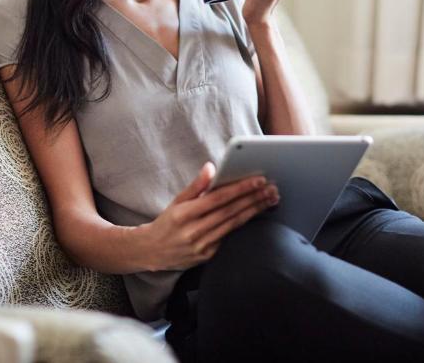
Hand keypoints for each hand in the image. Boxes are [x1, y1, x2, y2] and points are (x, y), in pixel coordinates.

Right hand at [142, 162, 279, 270]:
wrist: (152, 251)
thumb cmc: (167, 222)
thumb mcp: (176, 201)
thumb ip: (195, 185)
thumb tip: (211, 167)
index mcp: (184, 214)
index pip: (218, 199)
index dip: (240, 188)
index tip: (258, 179)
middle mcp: (193, 231)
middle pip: (230, 212)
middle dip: (253, 198)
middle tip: (271, 188)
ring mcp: (201, 246)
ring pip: (233, 225)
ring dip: (254, 211)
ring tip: (269, 200)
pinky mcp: (207, 256)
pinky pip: (229, 237)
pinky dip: (243, 224)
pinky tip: (256, 214)